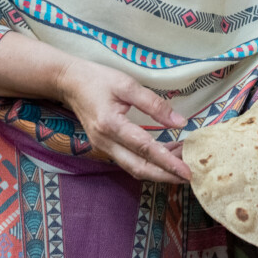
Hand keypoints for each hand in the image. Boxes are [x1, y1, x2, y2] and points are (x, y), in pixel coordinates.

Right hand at [56, 56, 191, 183]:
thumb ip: (154, 104)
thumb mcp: (127, 84)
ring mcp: (103, 147)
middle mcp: (105, 142)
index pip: (145, 148)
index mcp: (111, 125)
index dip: (167, 161)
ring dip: (158, 171)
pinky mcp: (104, 147)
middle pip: (138, 168)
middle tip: (189, 177)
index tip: (186, 170)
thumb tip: (180, 122)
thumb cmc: (98, 80)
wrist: (69, 83)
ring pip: (133, 168)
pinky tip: (164, 157)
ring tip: (181, 165)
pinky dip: (148, 164)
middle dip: (165, 175)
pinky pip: (129, 161)